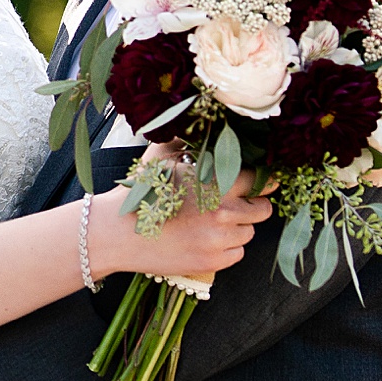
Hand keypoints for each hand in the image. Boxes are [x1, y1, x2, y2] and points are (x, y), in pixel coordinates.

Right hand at [100, 142, 273, 284]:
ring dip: (237, 230)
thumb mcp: (163, 159)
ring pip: (249, 234)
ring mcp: (218, 240)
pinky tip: (205, 241)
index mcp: (216, 182)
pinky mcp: (211, 262)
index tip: (264, 183)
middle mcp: (223, 211)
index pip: (262, 180)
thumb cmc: (140, 194)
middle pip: (263, 210)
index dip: (264, 181)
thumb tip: (201, 118)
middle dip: (252, 207)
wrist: (117, 234)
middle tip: (232, 206)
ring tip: (212, 224)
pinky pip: (236, 255)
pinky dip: (226, 250)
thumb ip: (188, 142)